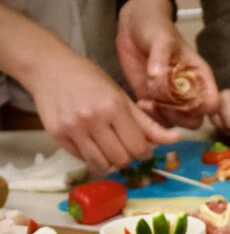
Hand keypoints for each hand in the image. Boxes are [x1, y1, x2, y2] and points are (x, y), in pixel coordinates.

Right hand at [31, 54, 178, 175]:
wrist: (50, 69)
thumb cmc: (91, 80)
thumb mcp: (122, 97)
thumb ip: (147, 123)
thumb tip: (175, 139)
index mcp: (114, 107)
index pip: (138, 146)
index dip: (144, 152)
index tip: (142, 147)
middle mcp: (93, 119)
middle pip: (121, 159)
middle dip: (128, 157)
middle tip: (125, 147)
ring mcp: (73, 128)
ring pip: (101, 164)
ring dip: (110, 163)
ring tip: (110, 150)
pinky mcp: (57, 136)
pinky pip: (83, 159)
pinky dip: (92, 158)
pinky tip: (93, 145)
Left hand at [116, 0, 218, 127]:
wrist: (133, 26)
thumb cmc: (155, 28)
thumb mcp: (161, 38)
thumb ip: (161, 56)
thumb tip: (157, 77)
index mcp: (200, 77)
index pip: (212, 103)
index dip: (202, 108)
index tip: (182, 100)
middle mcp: (189, 92)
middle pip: (195, 119)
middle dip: (178, 116)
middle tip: (160, 104)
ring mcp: (171, 98)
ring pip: (176, 122)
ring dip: (162, 118)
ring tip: (147, 103)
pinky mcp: (153, 100)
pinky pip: (157, 118)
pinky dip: (150, 117)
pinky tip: (141, 103)